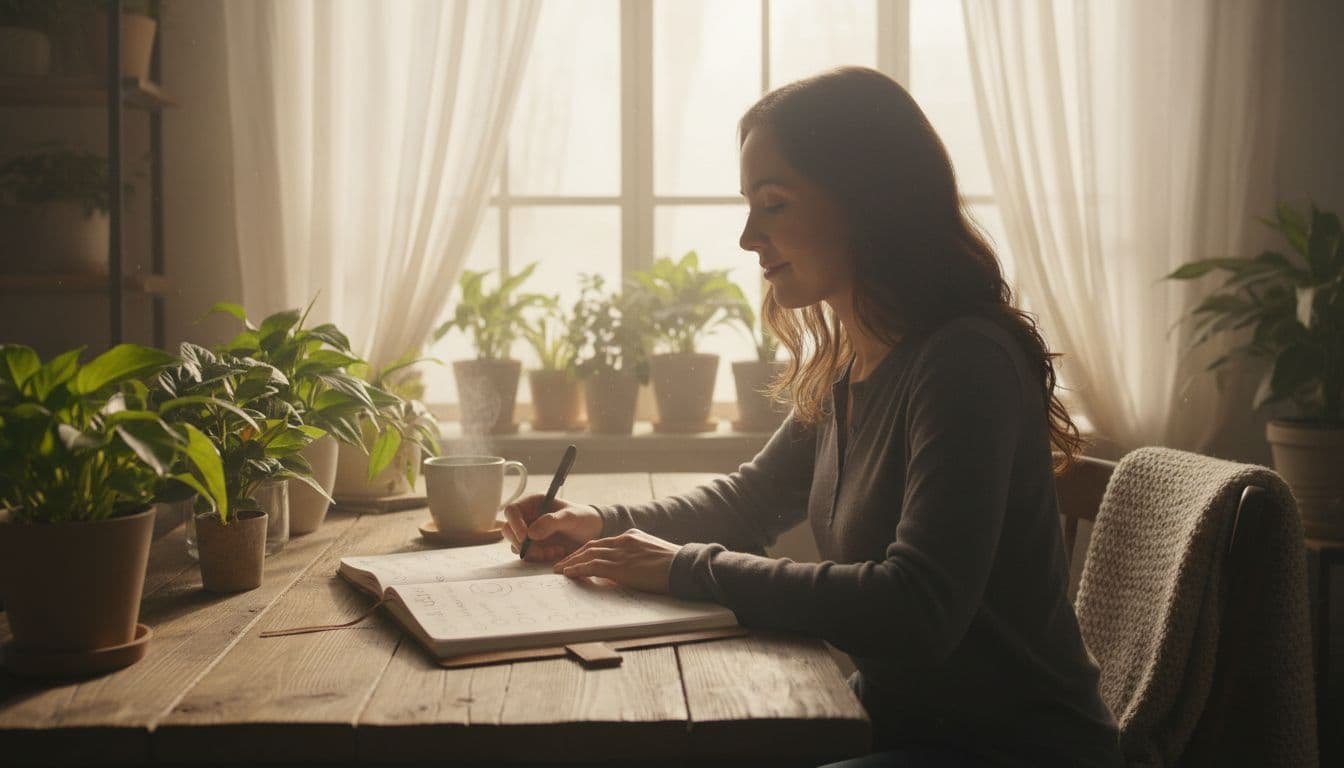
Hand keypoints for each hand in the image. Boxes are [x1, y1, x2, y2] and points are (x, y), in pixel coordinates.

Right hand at [502, 494, 603, 562]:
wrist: (593, 532)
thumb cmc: (583, 518)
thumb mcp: (571, 517)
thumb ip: (552, 522)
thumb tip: (530, 533)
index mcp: (533, 503)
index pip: (512, 511)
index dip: (515, 524)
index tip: (526, 537)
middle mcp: (527, 517)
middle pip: (508, 530)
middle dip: (521, 543)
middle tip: (539, 551)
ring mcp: (529, 532)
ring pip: (516, 545)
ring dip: (532, 552)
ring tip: (554, 551)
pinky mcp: (534, 546)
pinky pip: (527, 555)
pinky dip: (539, 557)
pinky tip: (556, 553)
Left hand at [552, 529, 678, 594]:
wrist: (685, 566)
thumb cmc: (674, 566)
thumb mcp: (653, 556)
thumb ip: (636, 560)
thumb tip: (625, 572)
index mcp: (631, 537)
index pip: (603, 543)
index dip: (587, 551)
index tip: (577, 558)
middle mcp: (623, 541)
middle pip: (591, 546)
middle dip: (574, 555)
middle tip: (562, 564)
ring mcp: (621, 553)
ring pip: (588, 554)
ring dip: (571, 563)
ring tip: (559, 571)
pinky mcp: (620, 566)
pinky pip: (592, 566)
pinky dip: (578, 569)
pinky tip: (568, 574)